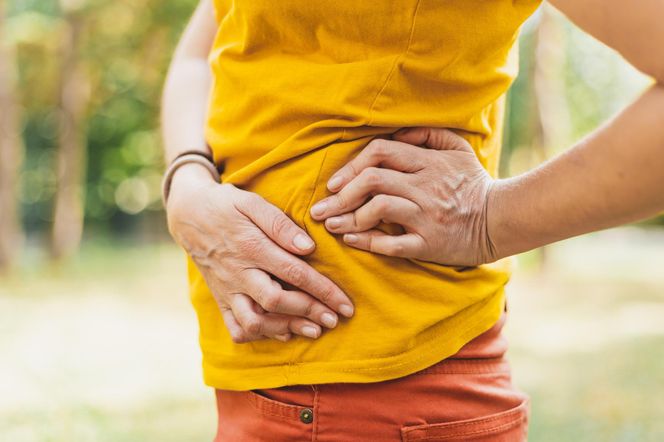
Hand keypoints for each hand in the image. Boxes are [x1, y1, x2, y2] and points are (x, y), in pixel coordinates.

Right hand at [166, 164, 354, 342]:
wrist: (187, 214)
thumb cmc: (226, 205)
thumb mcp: (251, 203)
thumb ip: (279, 224)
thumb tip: (307, 247)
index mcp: (252, 247)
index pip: (295, 274)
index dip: (324, 291)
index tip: (345, 304)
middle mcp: (239, 273)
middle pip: (277, 302)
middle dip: (310, 313)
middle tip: (335, 319)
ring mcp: (228, 289)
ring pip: (255, 321)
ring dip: (286, 328)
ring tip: (313, 330)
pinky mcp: (220, 298)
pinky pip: (236, 327)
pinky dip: (258, 335)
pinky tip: (281, 332)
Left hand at [309, 127, 498, 266]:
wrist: (500, 219)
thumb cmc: (472, 183)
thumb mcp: (456, 148)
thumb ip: (425, 134)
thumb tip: (394, 133)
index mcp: (428, 162)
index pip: (380, 153)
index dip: (351, 166)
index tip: (334, 183)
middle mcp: (425, 187)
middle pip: (373, 181)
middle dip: (340, 195)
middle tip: (320, 209)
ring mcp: (426, 216)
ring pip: (379, 209)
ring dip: (350, 217)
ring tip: (331, 224)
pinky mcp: (429, 244)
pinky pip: (392, 243)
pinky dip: (367, 242)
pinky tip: (351, 239)